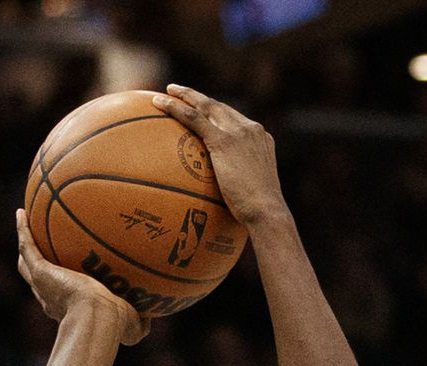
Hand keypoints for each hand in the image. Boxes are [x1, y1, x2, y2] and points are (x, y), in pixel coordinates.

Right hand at [15, 209, 148, 345]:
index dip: (59, 284)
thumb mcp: (133, 326)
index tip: (63, 273)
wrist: (98, 319)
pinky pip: (27, 245)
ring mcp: (43, 283)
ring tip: (24, 222)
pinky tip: (21, 212)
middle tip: (38, 245)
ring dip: (25, 242)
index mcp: (68, 308)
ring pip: (27, 261)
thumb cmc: (115, 326)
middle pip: (37, 278)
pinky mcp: (41, 271)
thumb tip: (152, 317)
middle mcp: (51, 296)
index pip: (59, 295)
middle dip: (37, 262)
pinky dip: (22, 229)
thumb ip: (142, 321)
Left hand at [152, 85, 286, 227]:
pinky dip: (175, 108)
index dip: (216, 111)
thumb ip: (242, 184)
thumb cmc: (260, 213)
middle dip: (198, 97)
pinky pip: (193, 118)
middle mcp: (251, 128)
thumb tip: (229, 201)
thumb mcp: (254, 192)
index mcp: (261, 138)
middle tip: (179, 91)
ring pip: (206, 106)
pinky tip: (159, 104)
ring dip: (185, 95)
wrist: (267, 210)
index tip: (203, 109)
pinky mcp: (223, 140)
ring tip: (167, 92)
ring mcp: (238, 131)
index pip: (235, 119)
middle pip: (219, 107)